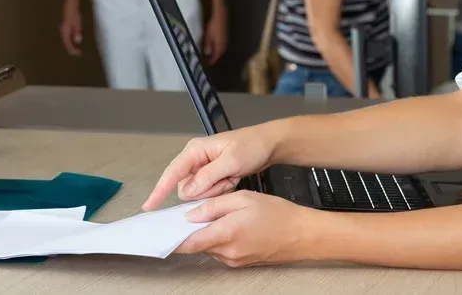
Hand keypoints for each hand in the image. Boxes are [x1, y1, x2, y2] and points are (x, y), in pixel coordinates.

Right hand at [59, 4, 82, 55]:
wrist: (70, 5)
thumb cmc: (74, 14)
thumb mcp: (77, 24)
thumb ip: (77, 32)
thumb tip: (78, 41)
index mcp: (65, 31)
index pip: (68, 44)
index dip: (73, 49)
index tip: (79, 53)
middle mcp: (63, 31)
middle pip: (66, 43)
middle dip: (71, 49)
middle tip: (77, 53)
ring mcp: (63, 29)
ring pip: (66, 40)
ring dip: (70, 45)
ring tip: (75, 48)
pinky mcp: (65, 27)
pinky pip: (67, 36)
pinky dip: (70, 40)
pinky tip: (74, 40)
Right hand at [142, 126, 276, 209]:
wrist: (268, 144)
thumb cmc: (251, 146)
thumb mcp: (231, 161)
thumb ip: (208, 176)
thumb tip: (187, 191)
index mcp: (195, 150)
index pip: (172, 173)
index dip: (159, 190)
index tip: (149, 206)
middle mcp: (195, 159)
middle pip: (186, 188)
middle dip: (206, 191)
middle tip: (226, 179)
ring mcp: (202, 168)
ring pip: (198, 193)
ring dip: (215, 191)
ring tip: (231, 177)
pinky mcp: (210, 176)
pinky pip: (209, 193)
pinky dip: (221, 190)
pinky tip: (232, 179)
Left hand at [176, 191, 317, 266]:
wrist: (302, 235)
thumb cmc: (278, 214)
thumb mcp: (243, 198)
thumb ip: (214, 206)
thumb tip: (191, 214)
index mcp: (226, 234)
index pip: (189, 242)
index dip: (171, 238)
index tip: (159, 233)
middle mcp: (228, 252)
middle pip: (197, 244)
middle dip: (190, 230)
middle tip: (188, 214)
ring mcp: (234, 261)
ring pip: (208, 247)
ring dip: (206, 234)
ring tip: (218, 216)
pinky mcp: (240, 263)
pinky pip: (220, 251)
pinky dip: (217, 239)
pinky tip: (228, 226)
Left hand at [202, 11, 228, 64]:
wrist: (221, 16)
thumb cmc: (214, 25)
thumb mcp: (208, 35)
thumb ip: (208, 44)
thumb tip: (208, 53)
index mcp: (219, 44)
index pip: (216, 56)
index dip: (212, 60)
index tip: (209, 63)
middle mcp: (224, 44)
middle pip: (220, 54)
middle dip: (215, 57)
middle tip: (210, 60)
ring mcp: (226, 40)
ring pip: (222, 50)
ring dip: (218, 53)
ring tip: (212, 55)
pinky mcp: (226, 37)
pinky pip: (223, 46)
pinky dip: (219, 49)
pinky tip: (216, 47)